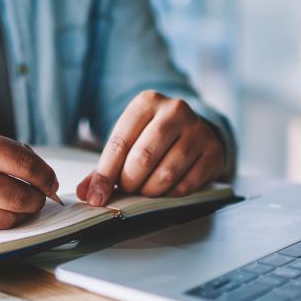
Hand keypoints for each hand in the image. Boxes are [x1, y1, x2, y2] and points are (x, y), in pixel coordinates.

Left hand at [77, 91, 224, 205]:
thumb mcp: (128, 142)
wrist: (193, 129)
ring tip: (146, 187)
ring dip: (150, 190)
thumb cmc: (152, 137)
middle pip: (142, 159)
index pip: (119, 143)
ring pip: (165, 174)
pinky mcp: (213, 150)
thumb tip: (87, 194)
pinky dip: (171, 194)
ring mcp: (197, 130)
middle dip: (130, 182)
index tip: (96, 197)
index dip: (105, 175)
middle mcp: (174, 110)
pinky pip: (186, 185)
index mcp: (146, 103)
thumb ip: (105, 167)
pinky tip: (167, 187)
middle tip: (128, 187)